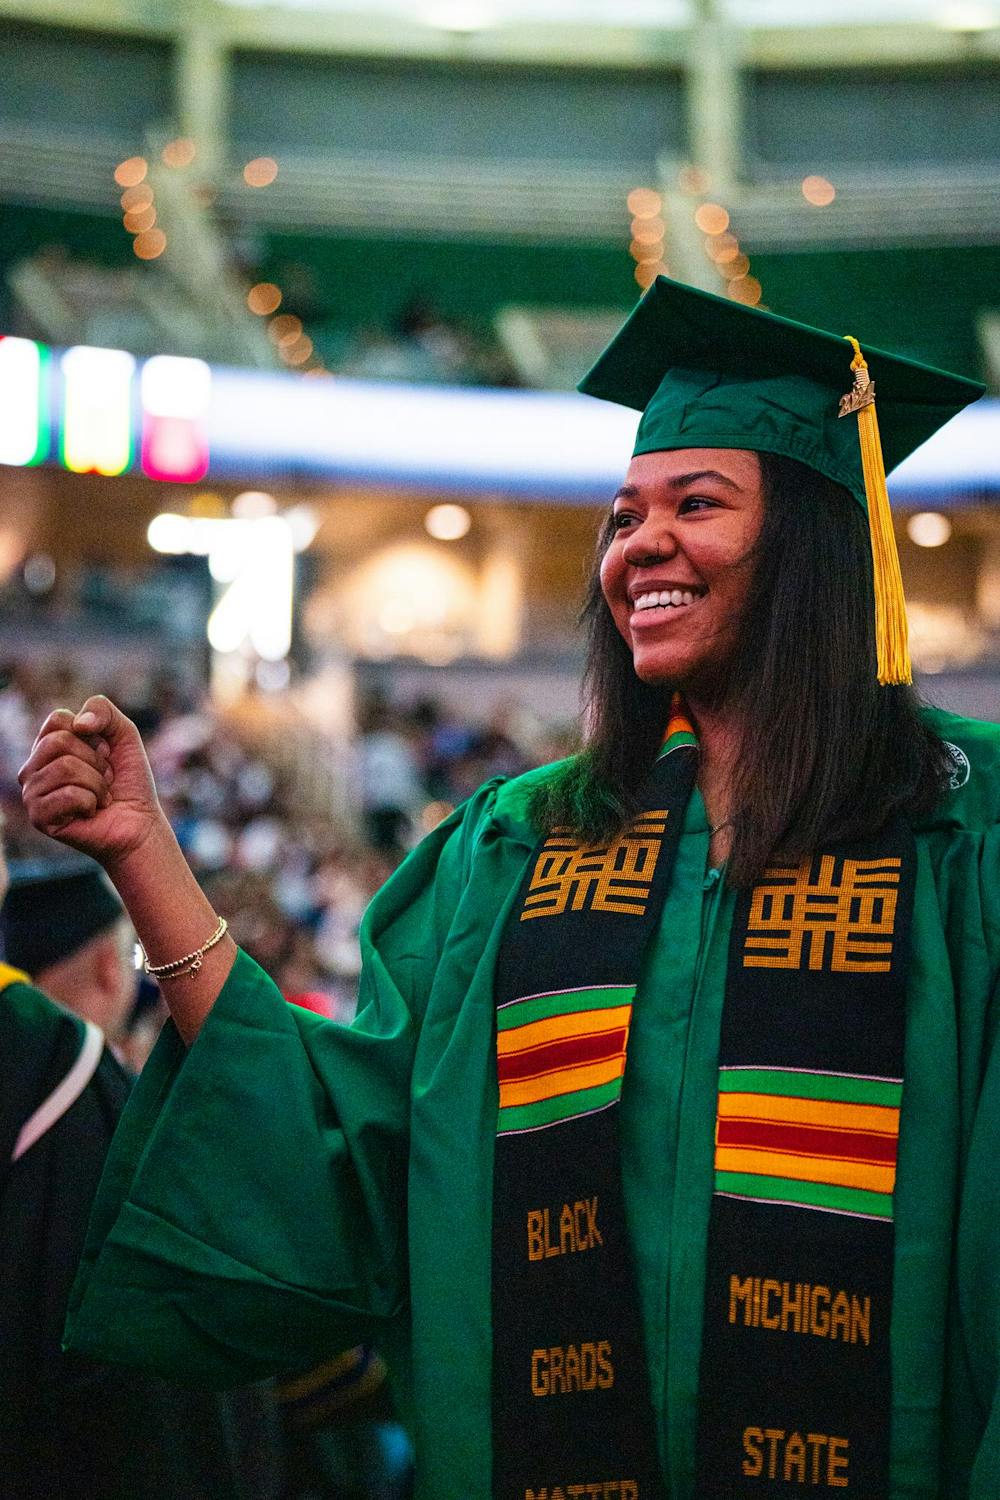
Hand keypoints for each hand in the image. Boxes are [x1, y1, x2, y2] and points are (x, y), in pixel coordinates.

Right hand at [19, 695, 164, 869]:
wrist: (140, 823)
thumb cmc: (128, 780)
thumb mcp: (123, 734)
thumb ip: (102, 710)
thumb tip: (78, 724)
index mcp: (47, 747)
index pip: (57, 719)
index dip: (92, 735)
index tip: (105, 753)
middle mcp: (33, 768)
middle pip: (59, 742)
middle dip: (95, 761)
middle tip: (105, 779)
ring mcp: (32, 793)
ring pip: (65, 768)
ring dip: (97, 783)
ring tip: (100, 797)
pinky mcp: (39, 817)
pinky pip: (68, 795)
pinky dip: (91, 802)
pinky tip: (92, 812)